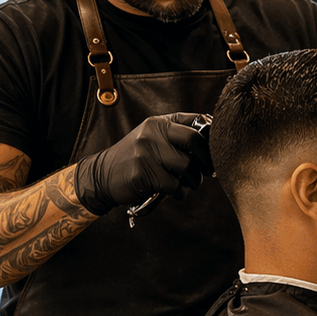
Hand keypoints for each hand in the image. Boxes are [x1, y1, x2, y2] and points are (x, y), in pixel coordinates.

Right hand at [73, 112, 212, 215]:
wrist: (103, 175)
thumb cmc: (136, 159)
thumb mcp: (153, 139)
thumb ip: (176, 136)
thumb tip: (213, 142)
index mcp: (159, 123)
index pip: (195, 123)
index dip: (210, 141)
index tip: (213, 155)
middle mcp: (152, 133)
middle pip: (194, 142)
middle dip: (205, 161)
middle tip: (206, 172)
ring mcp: (145, 152)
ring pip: (187, 167)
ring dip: (193, 181)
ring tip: (185, 184)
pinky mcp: (142, 173)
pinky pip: (174, 185)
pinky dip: (179, 192)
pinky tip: (172, 192)